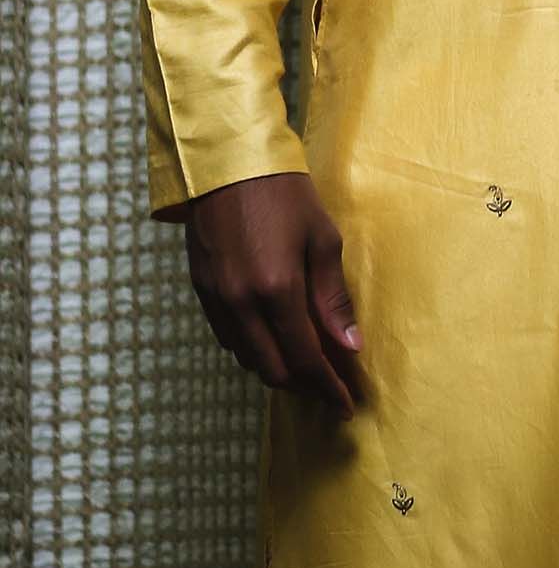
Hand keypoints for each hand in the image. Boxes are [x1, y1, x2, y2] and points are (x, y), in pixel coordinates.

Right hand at [184, 172, 363, 416]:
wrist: (226, 163)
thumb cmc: (284, 194)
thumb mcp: (322, 239)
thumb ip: (332, 298)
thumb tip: (349, 346)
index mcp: (276, 290)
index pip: (305, 359)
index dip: (328, 387)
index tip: (346, 404)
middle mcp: (240, 303)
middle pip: (273, 370)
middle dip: (304, 384)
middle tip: (330, 383)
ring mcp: (216, 299)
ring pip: (247, 358)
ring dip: (277, 367)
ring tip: (306, 360)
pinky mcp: (200, 290)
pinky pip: (227, 338)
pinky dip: (252, 347)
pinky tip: (273, 335)